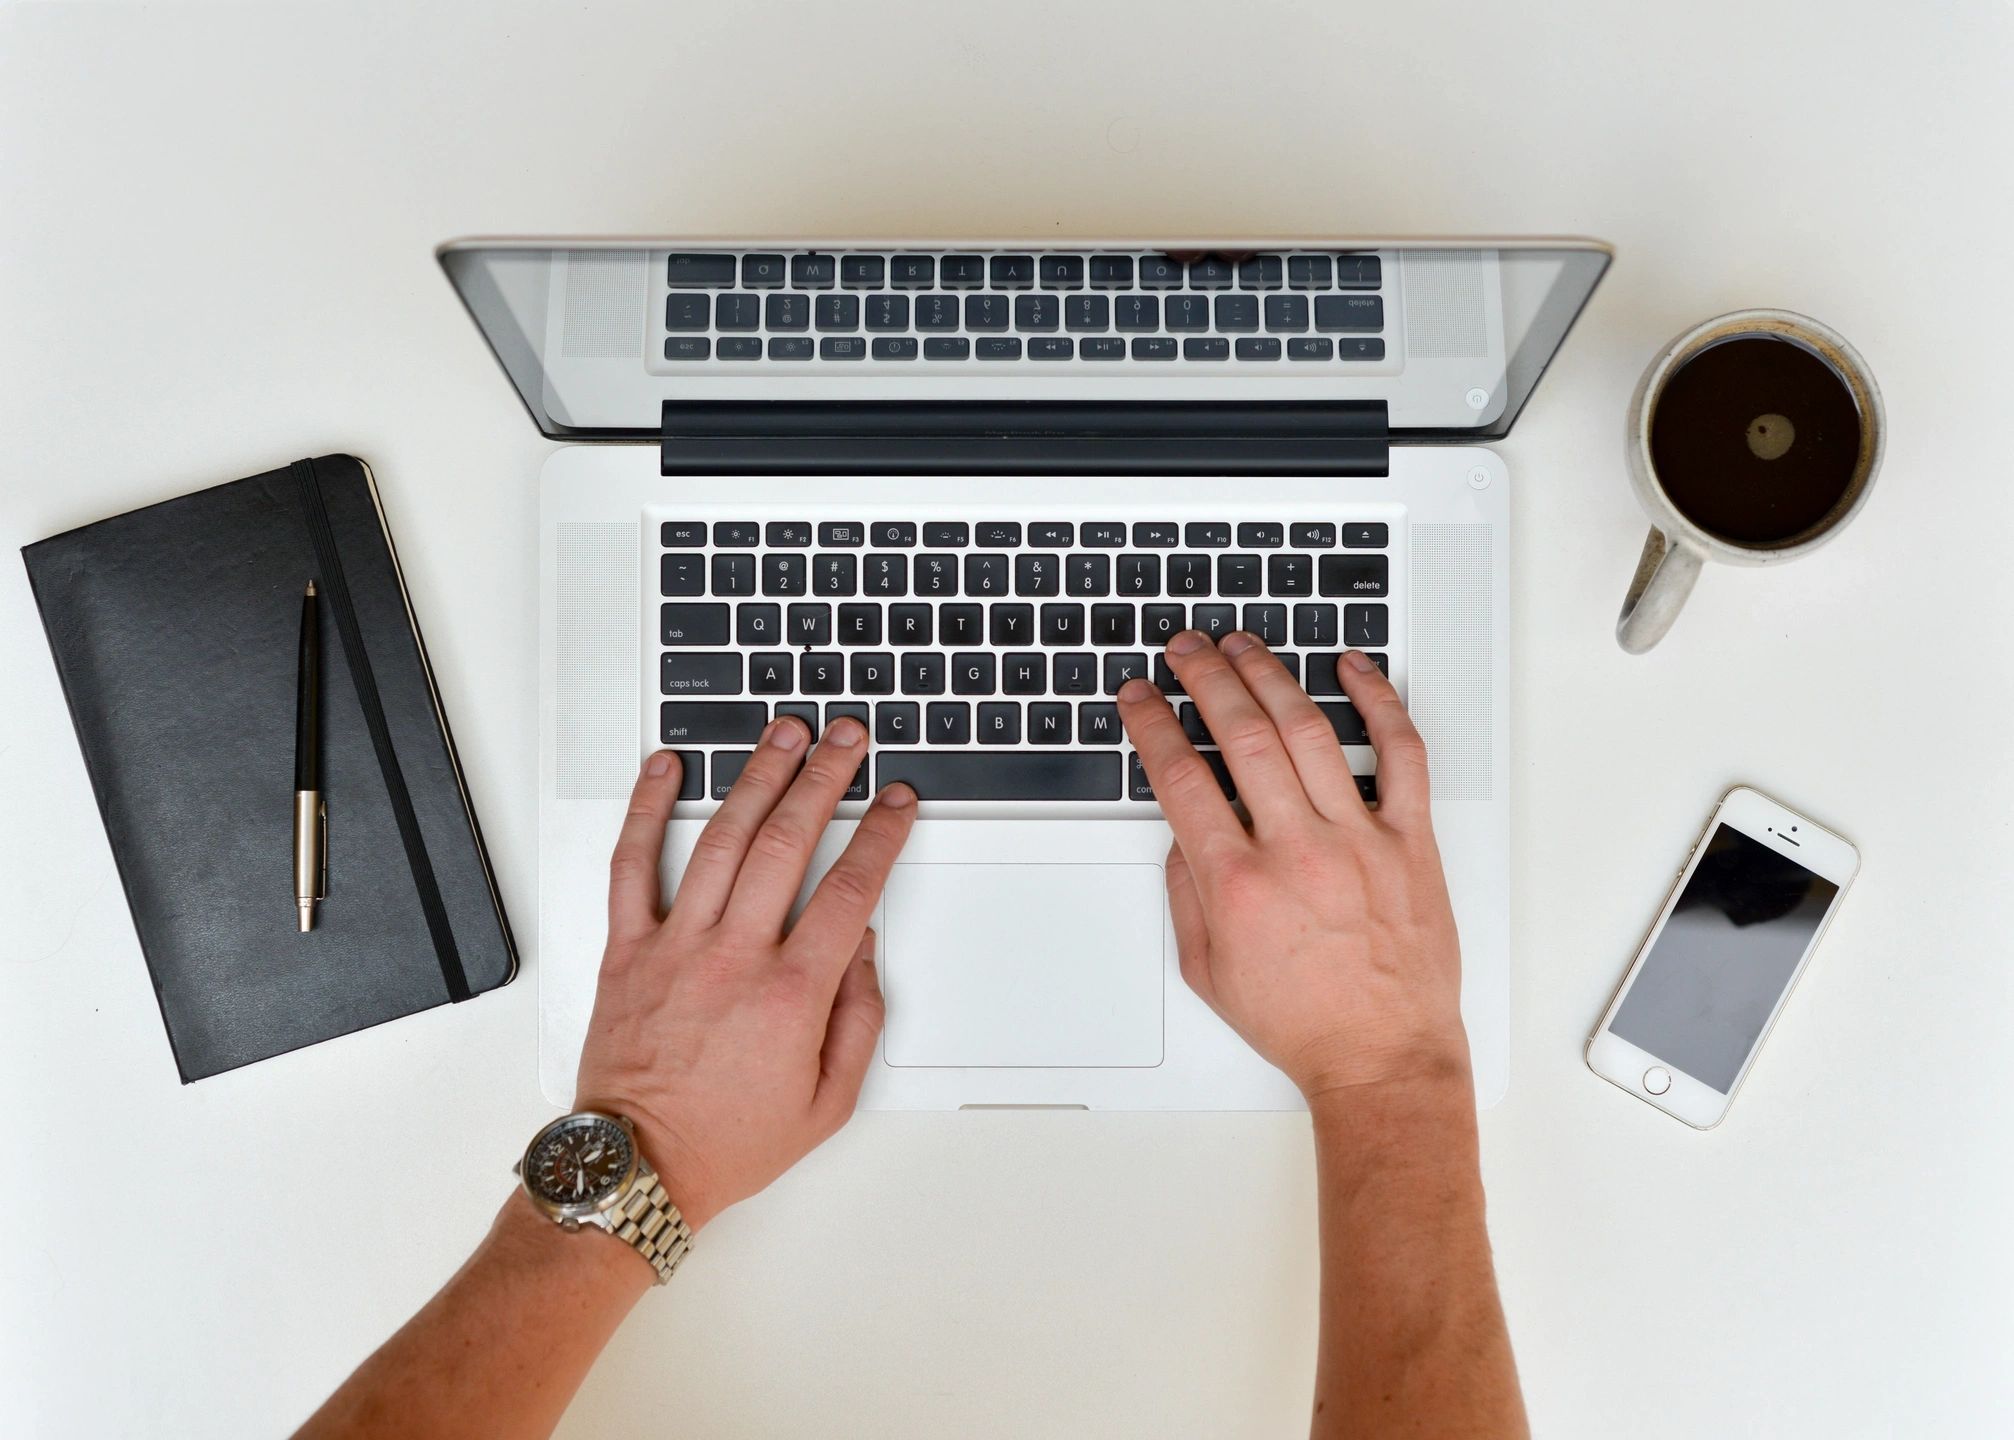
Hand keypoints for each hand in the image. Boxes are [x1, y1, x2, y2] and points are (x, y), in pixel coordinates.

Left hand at [573, 717, 916, 1230]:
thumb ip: (858, 1019)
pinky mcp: (626, 949)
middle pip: (789, 843)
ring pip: (722, 839)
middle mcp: (733, 957)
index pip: (850, 890)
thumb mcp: (828, 1102)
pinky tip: (665, 767)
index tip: (897, 802)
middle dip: (825, 779)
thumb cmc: (727, 1141)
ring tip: (782, 734)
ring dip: (756, 777)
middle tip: (847, 741)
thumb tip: (862, 947)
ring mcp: (674, 946)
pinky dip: (645, 809)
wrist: (637, 1168)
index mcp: (790, 994)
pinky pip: (631, 864)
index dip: (881, 836)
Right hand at [1116, 633, 1466, 1101]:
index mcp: (1239, 883)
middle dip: (1204, 678)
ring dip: (1269, 675)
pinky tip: (1353, 669)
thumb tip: (1182, 833)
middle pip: (1241, 735)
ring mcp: (1359, 839)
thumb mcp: (1207, 971)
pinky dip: (1378, 702)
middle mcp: (1297, 851)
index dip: (1152, 724)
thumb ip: (1186, 894)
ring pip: (1308, 730)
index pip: (1181, 777)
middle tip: (1186, 649)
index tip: (1141, 698)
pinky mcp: (1411, 840)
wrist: (1383, 1057)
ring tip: (1243, 646)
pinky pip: (1401, 753)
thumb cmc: (1303, 1022)